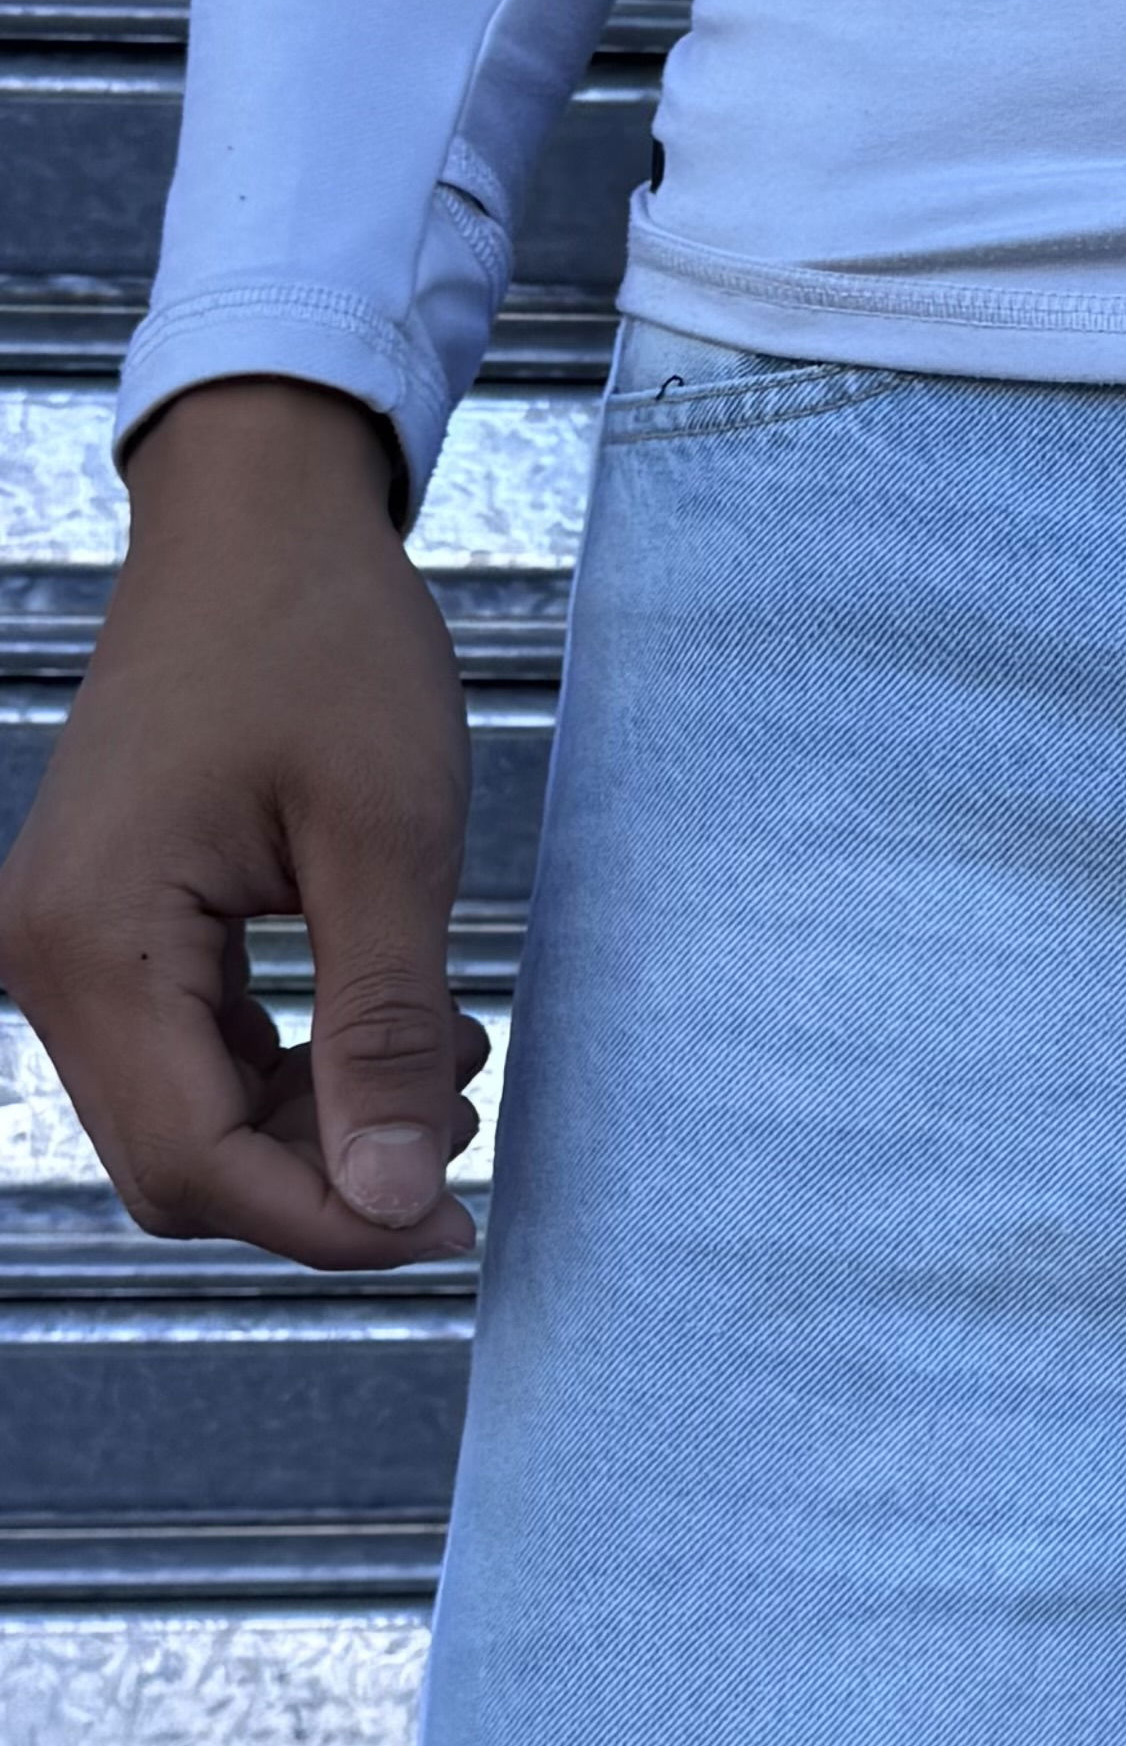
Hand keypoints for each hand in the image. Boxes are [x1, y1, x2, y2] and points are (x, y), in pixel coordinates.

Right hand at [0, 377, 487, 1265]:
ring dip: (323, 1125)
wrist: (263, 523)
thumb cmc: (323, 644)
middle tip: (458, 1115)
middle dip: (327, 1176)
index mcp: (94, 942)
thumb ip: (383, 1033)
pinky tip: (397, 1031)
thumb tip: (391, 1201)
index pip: (196, 1167)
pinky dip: (298, 1076)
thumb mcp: (388, 846)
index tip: (454, 1221)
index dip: (331, 1222)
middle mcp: (49, 960)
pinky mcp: (115, 936)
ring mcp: (71, 949)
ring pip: (193, 1126)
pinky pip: (196, 1063)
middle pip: (182, 1168)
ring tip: (444, 1055)